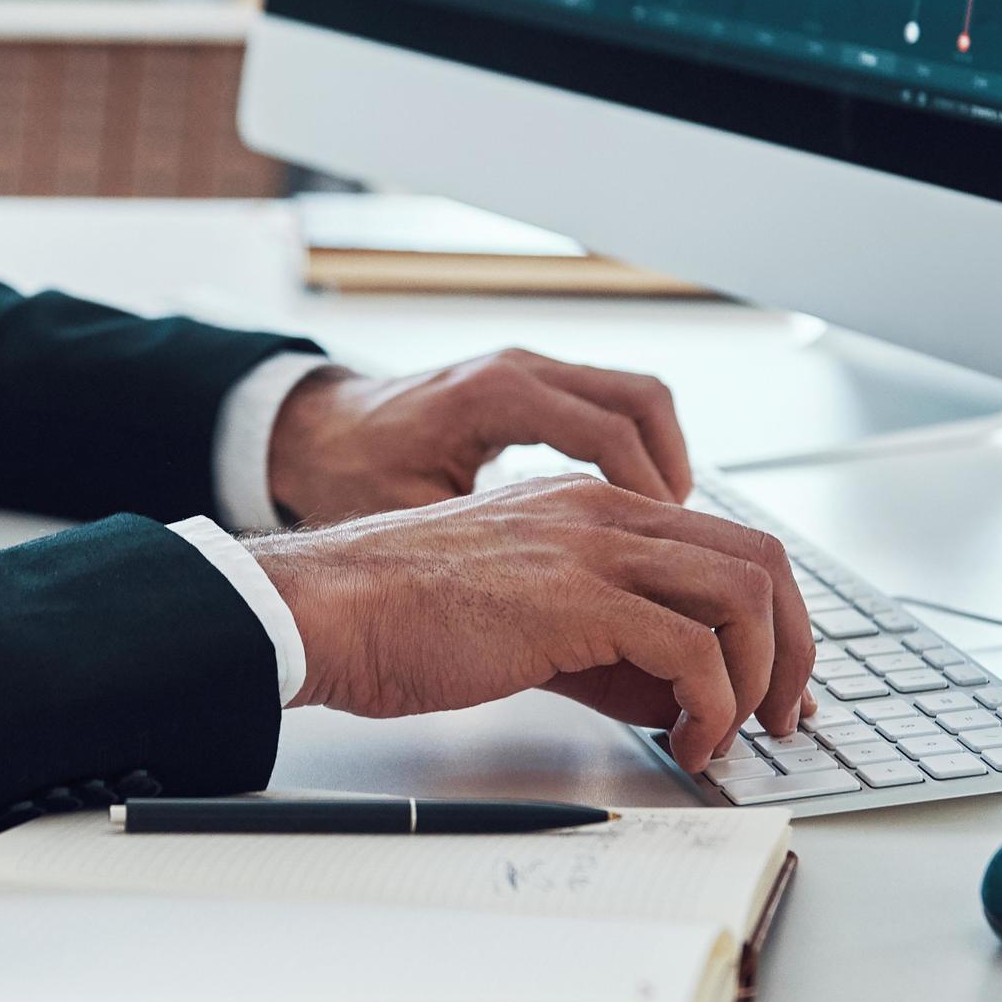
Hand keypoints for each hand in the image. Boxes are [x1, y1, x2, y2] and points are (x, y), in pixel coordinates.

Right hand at [246, 476, 817, 763]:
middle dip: (795, 647)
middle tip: (784, 716)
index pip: (729, 544)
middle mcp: (605, 513)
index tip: (774, 684)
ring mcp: (594, 549)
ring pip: (745, 596)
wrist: (329, 609)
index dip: (774, 619)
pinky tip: (686, 743)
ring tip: (732, 734)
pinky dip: (712, 706)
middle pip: (761, 560)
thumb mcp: (527, 618)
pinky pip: (693, 652)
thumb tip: (678, 699)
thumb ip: (608, 646)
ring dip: (762, 678)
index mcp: (594, 507)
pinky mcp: (577, 600)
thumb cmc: (404, 618)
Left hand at [265, 350, 693, 526]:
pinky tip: (633, 512)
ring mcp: (524, 372)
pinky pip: (608, 405)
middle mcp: (517, 373)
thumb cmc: (345, 483)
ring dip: (667, 463)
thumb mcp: (418, 530)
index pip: (611, 435)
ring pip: (636, 397)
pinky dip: (636, 453)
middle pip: (642, 402)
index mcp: (492, 399)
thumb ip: (498, 568)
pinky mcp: (524, 387)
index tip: (675, 563)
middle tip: (694, 549)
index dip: (652, 500)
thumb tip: (574, 629)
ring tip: (677, 534)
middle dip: (677, 478)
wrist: (307, 438)